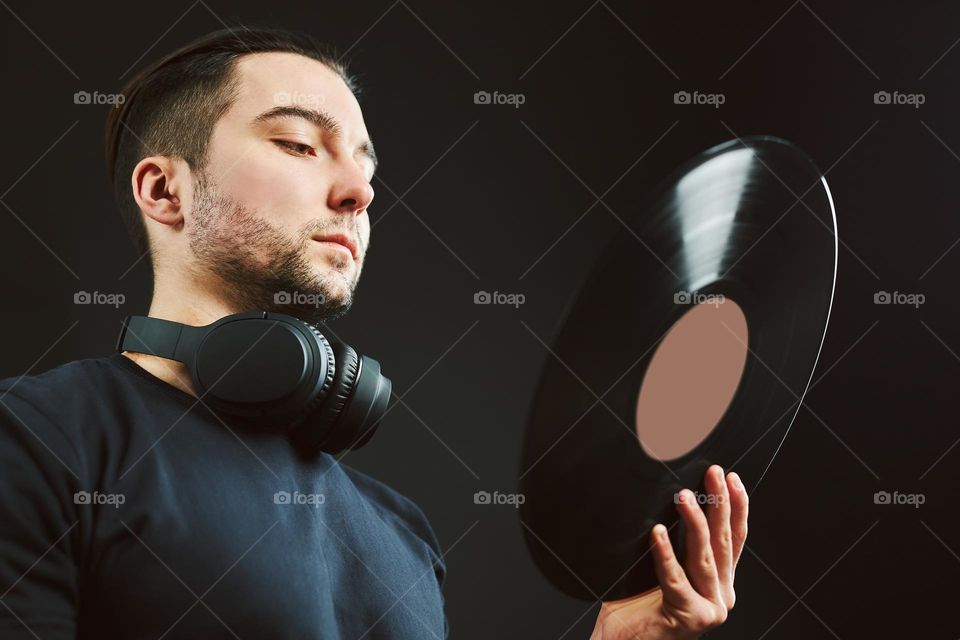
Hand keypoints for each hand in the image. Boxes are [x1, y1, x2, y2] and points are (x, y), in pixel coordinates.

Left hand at [590, 465, 747, 639]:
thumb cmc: (638, 605)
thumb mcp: (667, 568)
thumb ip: (679, 545)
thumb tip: (678, 497)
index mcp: (721, 583)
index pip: (735, 540)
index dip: (736, 507)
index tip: (732, 478)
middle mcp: (722, 596)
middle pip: (723, 543)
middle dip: (720, 504)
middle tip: (713, 472)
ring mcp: (710, 609)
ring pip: (703, 557)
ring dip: (694, 522)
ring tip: (683, 495)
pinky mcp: (689, 617)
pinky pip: (675, 578)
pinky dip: (665, 553)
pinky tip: (656, 532)